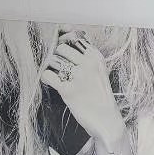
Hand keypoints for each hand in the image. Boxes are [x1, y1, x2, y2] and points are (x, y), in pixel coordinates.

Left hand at [40, 29, 125, 147]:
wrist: (107, 120)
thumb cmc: (100, 95)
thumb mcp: (99, 70)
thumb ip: (86, 55)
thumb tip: (67, 33)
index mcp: (96, 57)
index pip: (75, 37)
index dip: (64, 40)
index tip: (62, 50)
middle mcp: (89, 63)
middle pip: (61, 48)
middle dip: (56, 56)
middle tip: (58, 67)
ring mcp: (79, 76)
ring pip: (53, 60)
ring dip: (51, 67)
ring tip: (57, 76)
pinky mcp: (69, 90)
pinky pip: (48, 75)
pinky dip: (46, 78)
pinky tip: (52, 83)